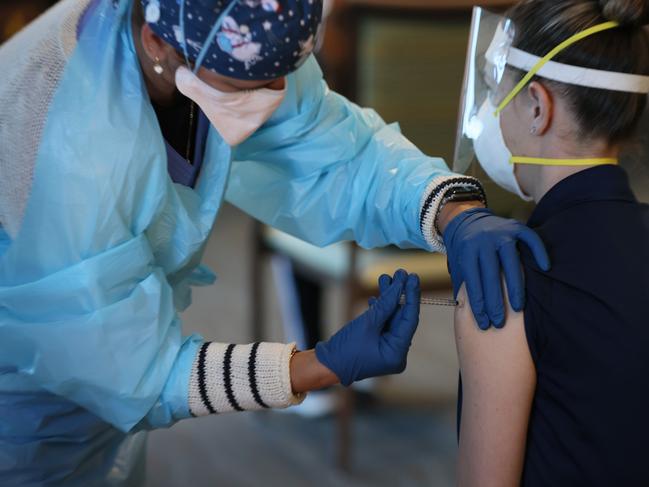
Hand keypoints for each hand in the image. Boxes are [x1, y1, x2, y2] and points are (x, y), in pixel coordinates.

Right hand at [315, 270, 420, 386]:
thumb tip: (400, 285)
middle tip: (400, 273)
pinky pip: (384, 324)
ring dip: (388, 299)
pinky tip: (376, 297)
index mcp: (397, 353)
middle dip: (398, 294)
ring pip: (392, 318)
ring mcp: (388, 349)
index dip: (411, 297)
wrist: (326, 364)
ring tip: (385, 278)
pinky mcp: (379, 345)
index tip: (412, 277)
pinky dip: (380, 310)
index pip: (410, 320)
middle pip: (401, 318)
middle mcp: (397, 353)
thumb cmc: (345, 348)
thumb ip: (386, 304)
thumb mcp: (367, 323)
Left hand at [443, 208, 549, 329]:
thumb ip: (463, 281)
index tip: (483, 322)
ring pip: (511, 261)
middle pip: (491, 275)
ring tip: (518, 308)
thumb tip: (465, 310)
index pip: (473, 281)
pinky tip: (545, 267)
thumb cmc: (465, 249)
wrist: (467, 219)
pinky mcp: (516, 226)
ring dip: (515, 287)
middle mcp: (483, 240)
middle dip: (495, 302)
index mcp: (467, 249)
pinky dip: (539, 252)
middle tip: (499, 322)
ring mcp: (501, 232)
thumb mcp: (458, 262)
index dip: (478, 303)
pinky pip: (531, 239)